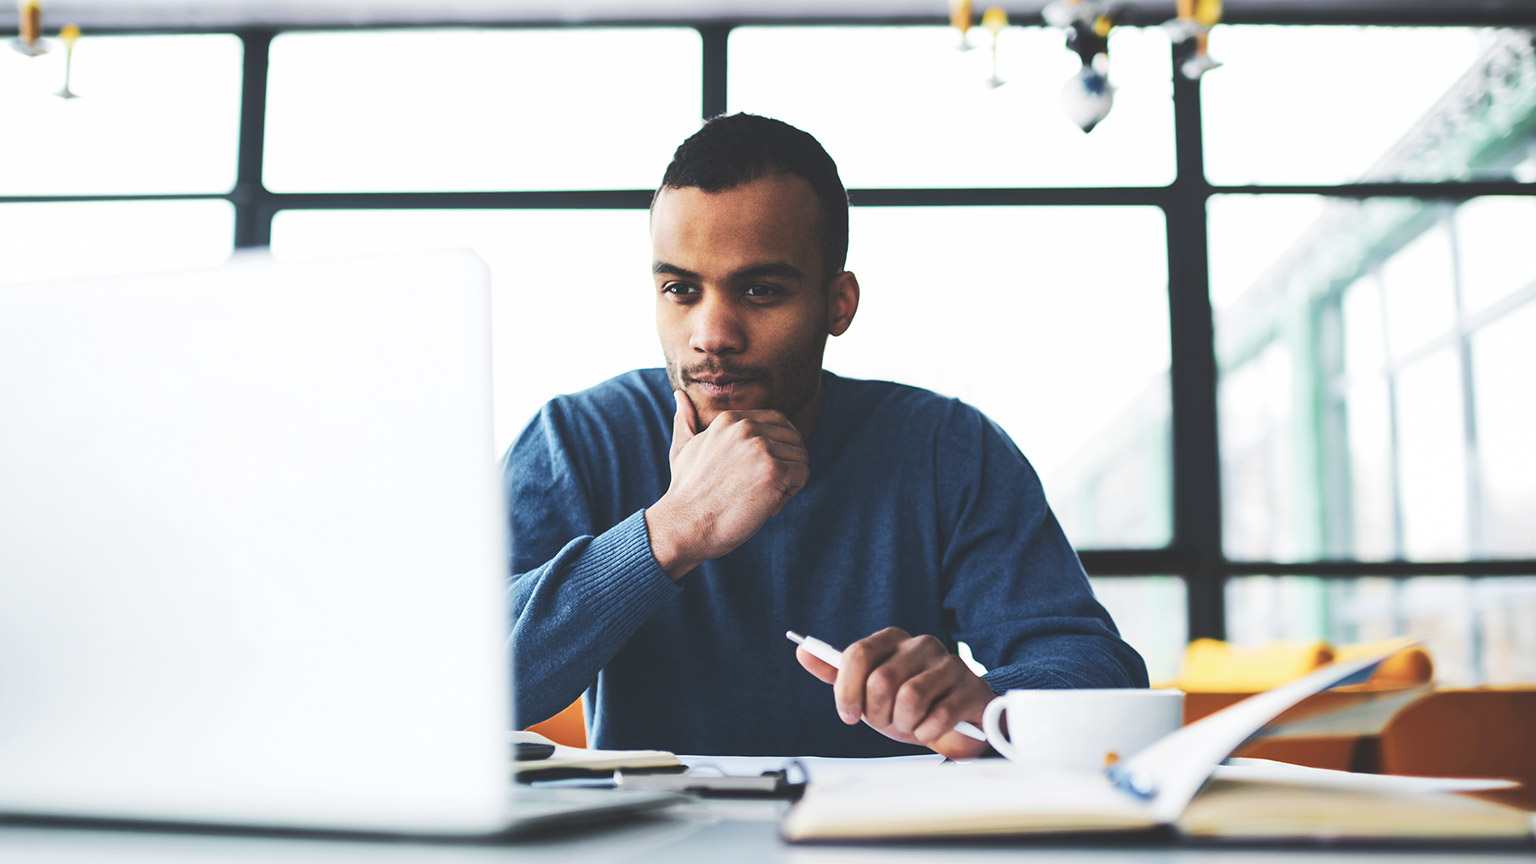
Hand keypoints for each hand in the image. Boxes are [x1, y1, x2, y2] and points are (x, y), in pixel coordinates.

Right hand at [645, 390, 809, 580]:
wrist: (684, 524)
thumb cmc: (685, 492)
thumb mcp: (682, 448)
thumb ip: (685, 420)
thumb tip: (679, 394)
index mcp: (731, 419)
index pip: (779, 421)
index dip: (778, 448)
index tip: (760, 471)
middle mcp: (747, 427)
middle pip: (794, 439)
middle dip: (786, 464)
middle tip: (762, 488)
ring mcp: (761, 448)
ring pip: (801, 457)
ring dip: (789, 480)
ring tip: (763, 498)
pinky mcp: (774, 471)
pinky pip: (803, 475)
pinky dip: (790, 493)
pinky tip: (768, 506)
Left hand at [796, 627, 993, 759]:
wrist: (957, 722)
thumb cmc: (906, 704)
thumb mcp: (867, 690)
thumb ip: (836, 672)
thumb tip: (802, 652)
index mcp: (892, 639)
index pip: (857, 655)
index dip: (847, 691)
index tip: (848, 715)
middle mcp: (921, 644)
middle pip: (881, 681)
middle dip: (879, 714)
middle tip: (887, 722)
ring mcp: (949, 663)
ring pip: (910, 698)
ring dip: (904, 724)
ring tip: (910, 724)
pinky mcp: (971, 688)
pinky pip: (937, 717)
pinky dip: (927, 733)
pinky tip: (930, 729)